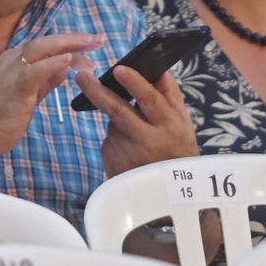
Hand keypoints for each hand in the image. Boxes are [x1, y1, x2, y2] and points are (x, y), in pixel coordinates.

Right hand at [0, 33, 104, 157]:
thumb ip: (47, 78)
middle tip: (99, 38)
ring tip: (91, 44)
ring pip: (41, 48)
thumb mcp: (30, 92)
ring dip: (69, 45)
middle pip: (47, 41)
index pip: (47, 45)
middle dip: (75, 38)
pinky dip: (52, 63)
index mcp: (15, 59)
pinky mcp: (14, 87)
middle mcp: (12, 59)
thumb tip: (66, 65)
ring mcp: (11, 71)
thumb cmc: (1, 115)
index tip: (92, 42)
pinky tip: (69, 59)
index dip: (71, 42)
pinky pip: (35, 71)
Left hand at [77, 65, 198, 176]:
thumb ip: (170, 95)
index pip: (149, 100)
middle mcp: (147, 141)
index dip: (133, 82)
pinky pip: (110, 139)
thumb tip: (159, 69)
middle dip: (97, 91)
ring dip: (117, 118)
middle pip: (118, 110)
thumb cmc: (178, 153)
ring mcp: (126, 153)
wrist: (167, 196)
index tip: (118, 68)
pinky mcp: (112, 162)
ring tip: (136, 133)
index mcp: (168, 127)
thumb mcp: (183, 124)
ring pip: (113, 123)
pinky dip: (116, 136)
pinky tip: (130, 149)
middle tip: (81, 76)